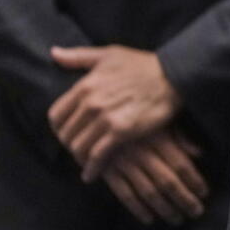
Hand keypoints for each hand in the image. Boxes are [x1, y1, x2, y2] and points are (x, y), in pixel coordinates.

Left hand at [48, 45, 183, 180]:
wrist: (174, 76)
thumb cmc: (143, 64)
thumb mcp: (109, 54)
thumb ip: (79, 57)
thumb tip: (54, 53)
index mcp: (84, 85)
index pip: (56, 116)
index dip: (59, 128)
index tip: (67, 133)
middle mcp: (90, 103)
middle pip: (66, 134)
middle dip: (70, 145)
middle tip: (78, 150)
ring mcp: (105, 118)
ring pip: (79, 146)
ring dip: (80, 158)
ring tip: (86, 162)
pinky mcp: (122, 132)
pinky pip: (98, 155)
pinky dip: (92, 168)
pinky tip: (91, 175)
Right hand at [100, 128, 207, 224]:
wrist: (97, 117)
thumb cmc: (136, 118)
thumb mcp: (160, 121)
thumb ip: (180, 138)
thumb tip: (200, 154)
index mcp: (158, 138)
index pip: (181, 164)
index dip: (194, 180)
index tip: (204, 193)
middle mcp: (142, 152)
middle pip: (167, 181)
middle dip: (184, 200)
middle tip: (196, 213)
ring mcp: (124, 163)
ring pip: (148, 191)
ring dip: (164, 209)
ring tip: (177, 219)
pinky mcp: (107, 171)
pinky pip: (124, 194)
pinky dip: (137, 209)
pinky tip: (149, 219)